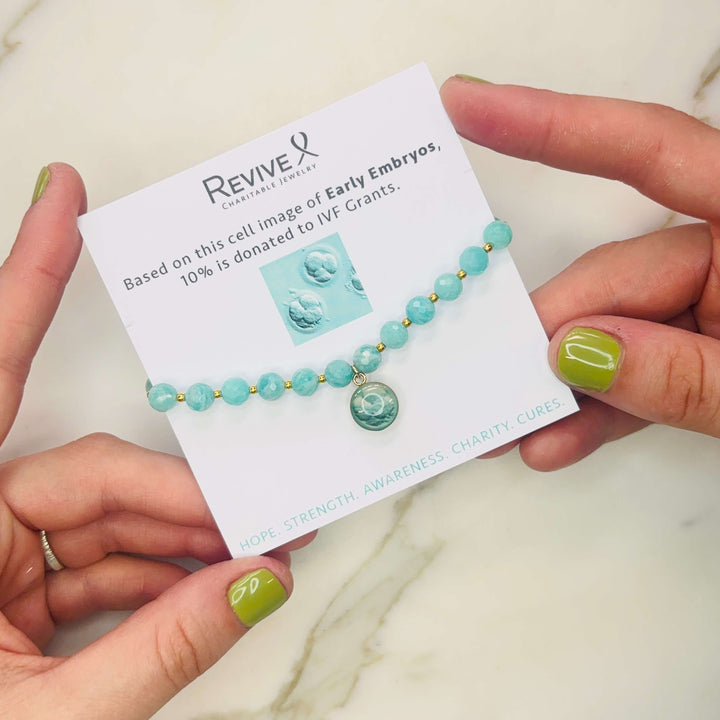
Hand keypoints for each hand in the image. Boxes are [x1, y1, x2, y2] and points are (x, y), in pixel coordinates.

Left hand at [0, 165, 311, 718]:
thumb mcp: (54, 719)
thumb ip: (161, 650)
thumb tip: (256, 585)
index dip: (26, 281)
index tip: (64, 199)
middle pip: (91, 476)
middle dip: (181, 500)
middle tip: (261, 522)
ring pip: (109, 518)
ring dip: (184, 543)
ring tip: (252, 561)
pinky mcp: (17, 584)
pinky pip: (103, 557)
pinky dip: (160, 573)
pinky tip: (210, 585)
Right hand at [441, 77, 719, 469]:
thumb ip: (686, 372)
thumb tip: (575, 351)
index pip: (648, 149)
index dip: (550, 124)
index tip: (466, 104)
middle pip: (617, 274)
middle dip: (554, 330)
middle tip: (496, 379)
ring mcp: (716, 311)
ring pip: (616, 337)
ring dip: (562, 387)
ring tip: (508, 430)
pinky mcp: (705, 360)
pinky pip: (638, 379)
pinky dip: (597, 414)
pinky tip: (555, 442)